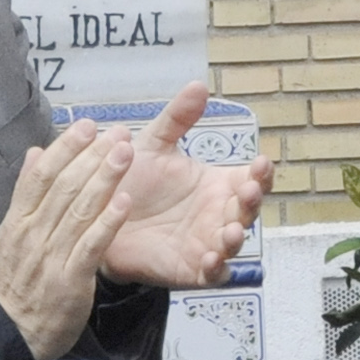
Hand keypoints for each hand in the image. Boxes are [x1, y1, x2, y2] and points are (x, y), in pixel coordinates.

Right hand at [0, 120, 133, 359]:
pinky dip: (107, 222)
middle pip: (63, 186)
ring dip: (104, 179)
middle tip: (116, 132)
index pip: (40, 175)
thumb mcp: (12, 235)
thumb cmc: (19, 283)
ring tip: (125, 154)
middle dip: (91, 155)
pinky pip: (91, 245)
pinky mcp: (71, 279)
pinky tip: (124, 201)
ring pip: (78, 210)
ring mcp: (51, 256)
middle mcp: (32, 234)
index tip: (86, 126)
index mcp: (18, 221)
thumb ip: (25, 194)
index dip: (65, 147)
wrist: (14, 333)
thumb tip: (35, 153)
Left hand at [100, 82, 273, 289]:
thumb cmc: (132, 182)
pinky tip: (211, 258)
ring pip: (234, 244)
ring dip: (237, 237)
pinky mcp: (190, 269)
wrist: (97, 218)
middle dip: (253, 201)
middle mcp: (217, 214)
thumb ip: (177, 118)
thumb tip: (198, 85)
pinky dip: (215, 268)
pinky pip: (211, 274)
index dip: (261, 173)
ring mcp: (206, 243)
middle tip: (249, 190)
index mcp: (216, 184)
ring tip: (232, 229)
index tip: (261, 162)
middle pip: (247, 210)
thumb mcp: (153, 145)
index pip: (250, 178)